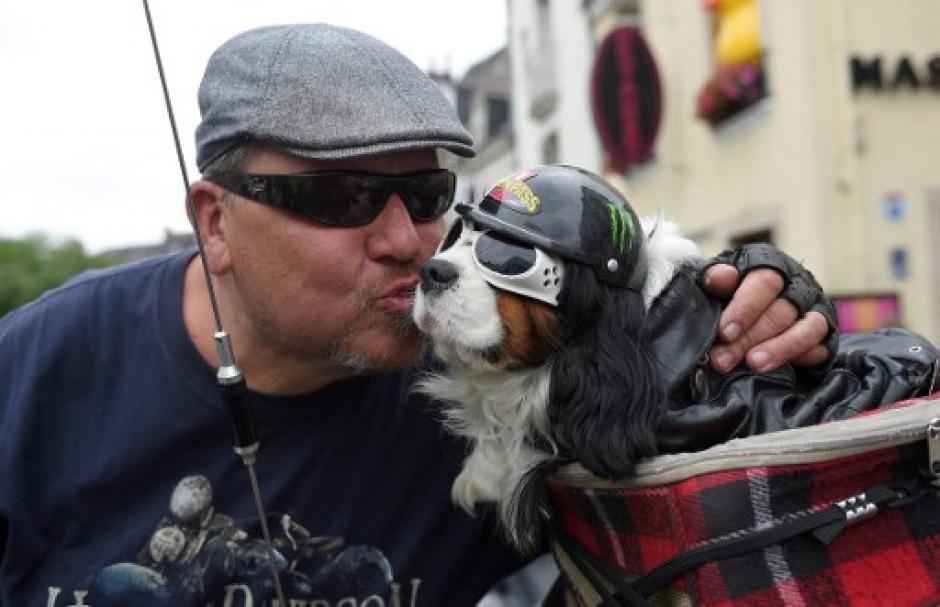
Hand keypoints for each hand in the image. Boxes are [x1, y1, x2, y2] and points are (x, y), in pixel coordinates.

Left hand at [703, 264, 830, 372]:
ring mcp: (815, 311)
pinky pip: (821, 348)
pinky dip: (803, 357)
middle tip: (724, 359)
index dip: (745, 308)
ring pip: (808, 328)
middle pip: (781, 312)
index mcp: (771, 267)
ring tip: (754, 364)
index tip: (725, 333)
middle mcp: (798, 286)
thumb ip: (716, 278)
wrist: (749, 312)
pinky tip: (782, 368)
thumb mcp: (718, 282)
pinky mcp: (826, 336)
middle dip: (750, 339)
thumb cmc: (730, 295)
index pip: (765, 282)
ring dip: (780, 348)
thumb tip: (722, 278)